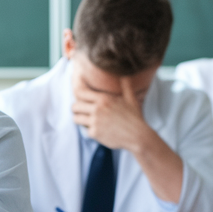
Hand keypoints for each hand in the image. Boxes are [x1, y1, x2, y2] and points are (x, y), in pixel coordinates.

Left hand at [72, 78, 183, 202]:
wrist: (138, 136)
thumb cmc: (135, 117)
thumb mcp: (131, 99)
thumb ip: (126, 86)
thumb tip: (126, 75)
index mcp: (104, 98)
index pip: (80, 92)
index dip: (76, 93)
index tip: (76, 95)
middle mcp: (98, 108)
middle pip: (75, 106)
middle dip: (77, 109)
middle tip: (82, 111)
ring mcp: (95, 121)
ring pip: (76, 118)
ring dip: (80, 120)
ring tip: (87, 121)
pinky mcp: (95, 133)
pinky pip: (85, 131)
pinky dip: (91, 131)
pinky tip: (99, 131)